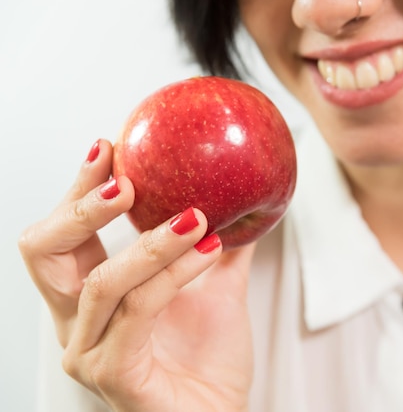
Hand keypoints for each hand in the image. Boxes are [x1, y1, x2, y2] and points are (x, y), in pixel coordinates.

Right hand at [19, 139, 253, 411]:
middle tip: (127, 179)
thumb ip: (220, 243)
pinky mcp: (114, 373)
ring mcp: (89, 350)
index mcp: (91, 296)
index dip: (78, 188)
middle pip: (44, 252)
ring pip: (100, 280)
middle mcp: (76, 322)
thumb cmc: (210, 359)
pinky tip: (209, 249)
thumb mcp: (216, 286)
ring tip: (199, 217)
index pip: (63, 234)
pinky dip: (175, 273)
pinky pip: (139, 309)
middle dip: (81, 207)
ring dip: (151, 241)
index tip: (108, 147)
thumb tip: (241, 196)